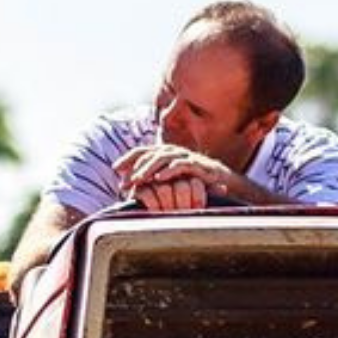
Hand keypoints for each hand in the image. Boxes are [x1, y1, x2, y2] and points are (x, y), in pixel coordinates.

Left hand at [114, 142, 229, 211]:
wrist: (221, 180)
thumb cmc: (191, 180)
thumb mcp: (169, 179)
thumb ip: (151, 179)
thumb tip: (128, 187)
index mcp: (164, 153)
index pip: (142, 151)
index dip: (128, 158)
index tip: (115, 169)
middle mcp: (173, 151)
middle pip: (150, 154)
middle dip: (135, 167)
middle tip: (124, 182)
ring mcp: (186, 157)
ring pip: (163, 158)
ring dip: (148, 168)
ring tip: (137, 179)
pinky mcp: (199, 165)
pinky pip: (181, 165)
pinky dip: (169, 171)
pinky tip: (159, 178)